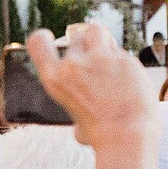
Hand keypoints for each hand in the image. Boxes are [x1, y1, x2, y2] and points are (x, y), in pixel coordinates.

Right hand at [26, 22, 154, 160]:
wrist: (128, 136)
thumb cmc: (102, 135)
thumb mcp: (76, 119)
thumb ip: (77, 102)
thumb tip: (84, 108)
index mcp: (54, 79)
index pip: (38, 43)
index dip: (43, 37)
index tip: (49, 37)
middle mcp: (73, 65)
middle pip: (75, 37)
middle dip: (85, 46)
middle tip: (95, 62)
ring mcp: (99, 58)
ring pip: (97, 32)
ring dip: (101, 40)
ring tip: (109, 57)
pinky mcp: (123, 59)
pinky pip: (121, 52)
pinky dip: (124, 61)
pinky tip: (129, 79)